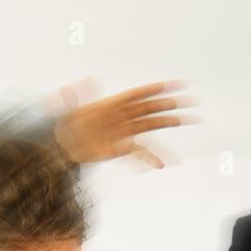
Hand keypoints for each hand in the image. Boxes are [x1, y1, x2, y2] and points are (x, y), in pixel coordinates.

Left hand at [52, 80, 192, 167]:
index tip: (171, 85)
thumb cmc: (63, 126)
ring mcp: (123, 132)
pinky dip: (150, 158)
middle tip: (188, 101)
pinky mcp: (121, 148)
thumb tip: (66, 89)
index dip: (152, 90)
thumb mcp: (64, 113)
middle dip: (168, 104)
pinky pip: (140, 152)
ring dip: (167, 122)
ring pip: (150, 125)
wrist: (61, 146)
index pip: (135, 95)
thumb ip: (69, 101)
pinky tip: (161, 165)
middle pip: (149, 108)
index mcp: (109, 105)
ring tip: (184, 120)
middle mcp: (120, 116)